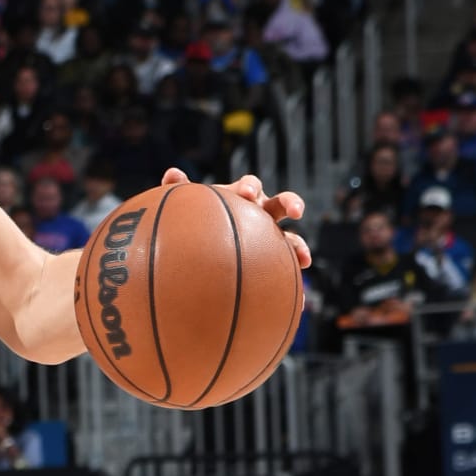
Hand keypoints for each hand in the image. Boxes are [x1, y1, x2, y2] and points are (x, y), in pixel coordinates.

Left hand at [160, 166, 310, 271]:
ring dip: (299, 246)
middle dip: (289, 204)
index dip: (251, 188)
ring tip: (304, 260)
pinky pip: (286, 272)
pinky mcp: (275, 261)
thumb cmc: (198, 221)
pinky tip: (298, 302)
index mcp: (243, 197)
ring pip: (291, 238)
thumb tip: (172, 173)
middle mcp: (262, 214)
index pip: (251, 187)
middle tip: (294, 211)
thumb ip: (180, 191)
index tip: (246, 194)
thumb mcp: (189, 207)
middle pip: (280, 204)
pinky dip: (293, 284)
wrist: (205, 246)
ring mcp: (271, 237)